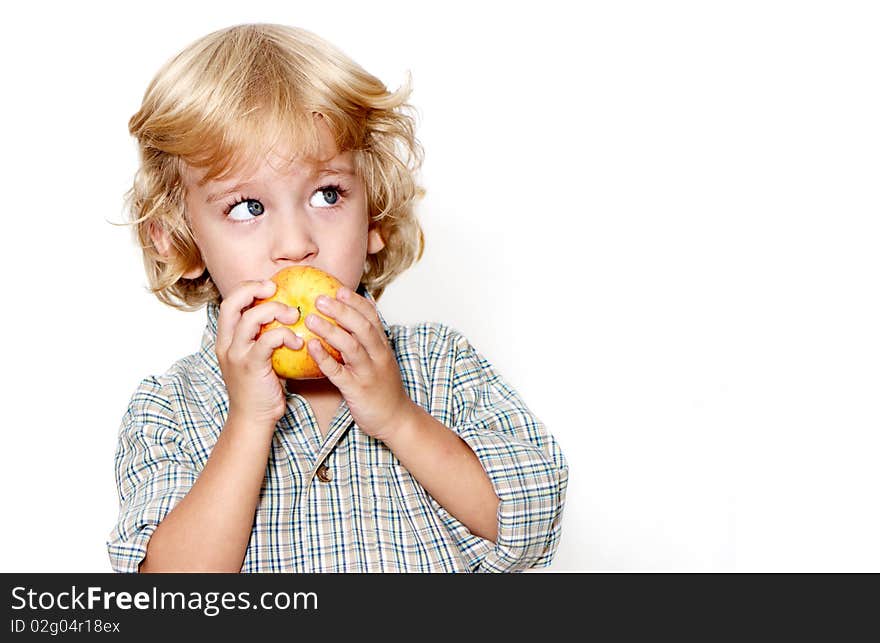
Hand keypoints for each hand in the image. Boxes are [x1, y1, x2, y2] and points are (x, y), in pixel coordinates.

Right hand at [215, 280, 302, 426]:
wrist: (252, 419)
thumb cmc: (260, 388)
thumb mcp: (256, 358)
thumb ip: (262, 337)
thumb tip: (287, 315)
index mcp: (226, 340)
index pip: (229, 303)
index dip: (246, 288)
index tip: (269, 286)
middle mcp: (227, 344)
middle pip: (231, 303)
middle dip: (253, 289)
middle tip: (275, 289)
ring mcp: (237, 355)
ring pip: (250, 319)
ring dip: (275, 311)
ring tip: (294, 316)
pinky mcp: (251, 366)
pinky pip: (267, 341)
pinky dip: (285, 335)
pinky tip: (299, 342)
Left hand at [303, 286, 415, 441]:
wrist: (395, 419)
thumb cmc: (382, 389)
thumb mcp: (380, 361)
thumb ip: (366, 343)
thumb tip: (345, 324)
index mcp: (383, 347)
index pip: (372, 318)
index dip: (356, 302)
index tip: (338, 289)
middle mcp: (378, 356)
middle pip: (362, 327)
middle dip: (342, 310)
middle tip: (320, 298)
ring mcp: (368, 373)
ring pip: (351, 346)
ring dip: (330, 330)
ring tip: (310, 318)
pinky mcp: (356, 390)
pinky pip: (338, 372)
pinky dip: (324, 358)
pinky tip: (310, 346)